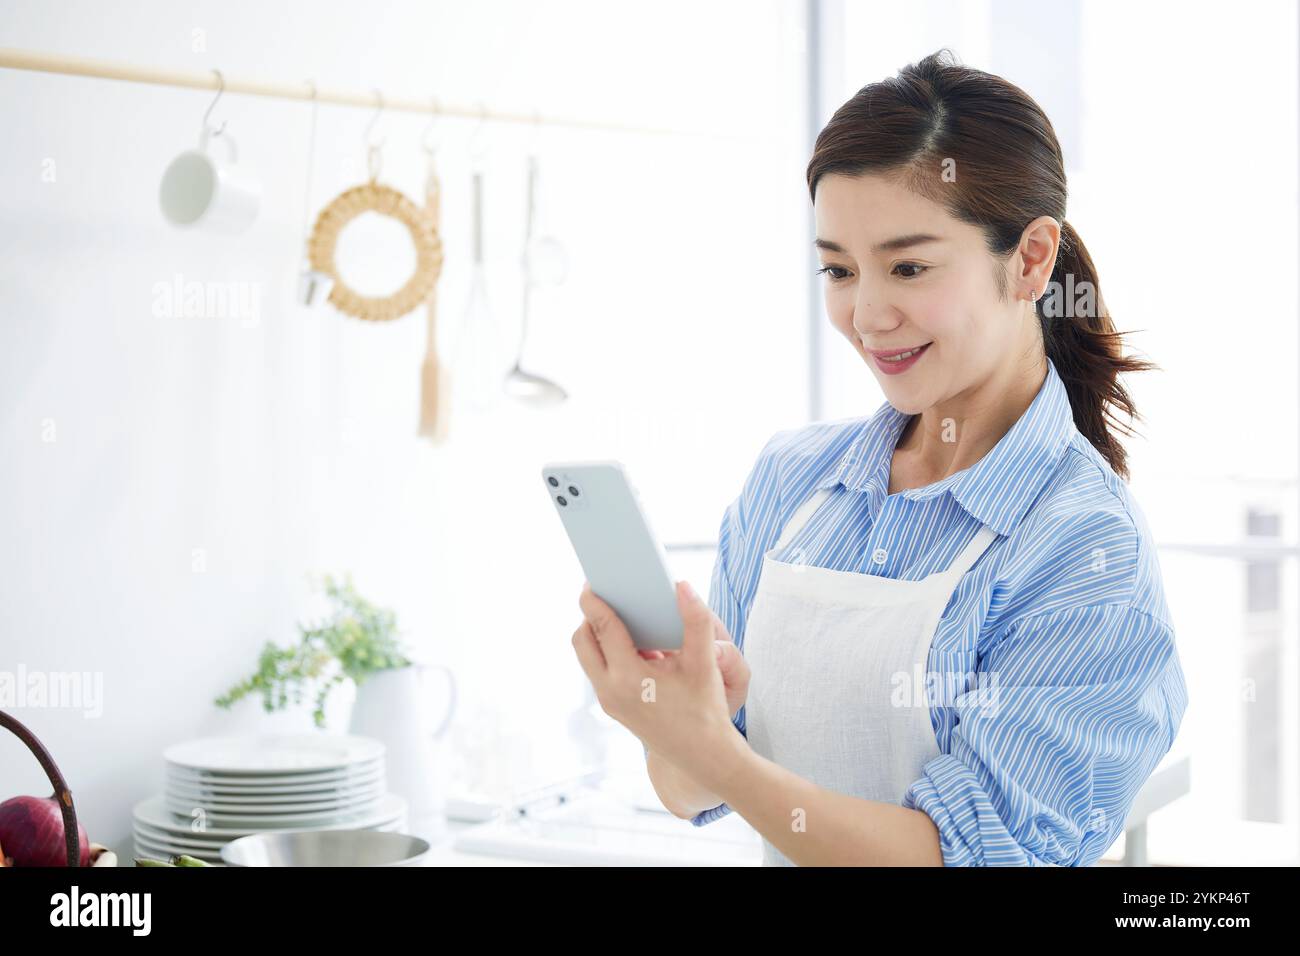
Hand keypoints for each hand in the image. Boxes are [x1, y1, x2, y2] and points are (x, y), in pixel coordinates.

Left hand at [572, 579, 745, 792]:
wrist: (703, 755)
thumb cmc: (705, 708)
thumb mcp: (704, 662)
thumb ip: (695, 620)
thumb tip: (681, 585)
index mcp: (628, 677)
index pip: (601, 628)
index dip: (594, 601)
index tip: (591, 581)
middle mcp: (610, 690)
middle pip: (582, 640)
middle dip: (590, 616)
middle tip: (606, 595)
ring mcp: (608, 701)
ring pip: (587, 657)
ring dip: (597, 634)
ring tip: (619, 614)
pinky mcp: (612, 707)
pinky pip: (598, 670)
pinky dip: (606, 652)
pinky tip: (631, 641)